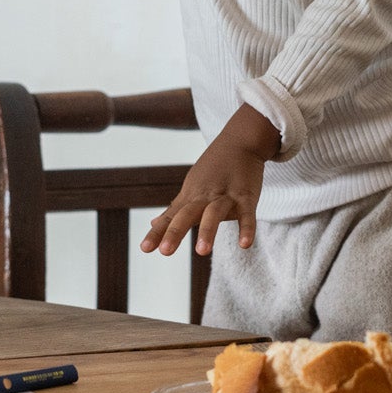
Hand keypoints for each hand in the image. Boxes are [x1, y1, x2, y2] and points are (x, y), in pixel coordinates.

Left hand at [141, 105, 279, 256]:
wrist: (240, 141)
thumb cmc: (214, 168)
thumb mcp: (191, 188)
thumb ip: (174, 209)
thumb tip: (152, 224)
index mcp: (191, 196)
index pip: (171, 217)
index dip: (158, 232)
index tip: (145, 249)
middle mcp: (205, 196)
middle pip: (187, 214)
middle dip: (176, 231)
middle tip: (165, 251)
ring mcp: (226, 195)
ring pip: (214, 212)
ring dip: (207, 230)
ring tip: (201, 252)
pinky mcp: (246, 196)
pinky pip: (247, 214)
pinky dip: (246, 228)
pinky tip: (245, 245)